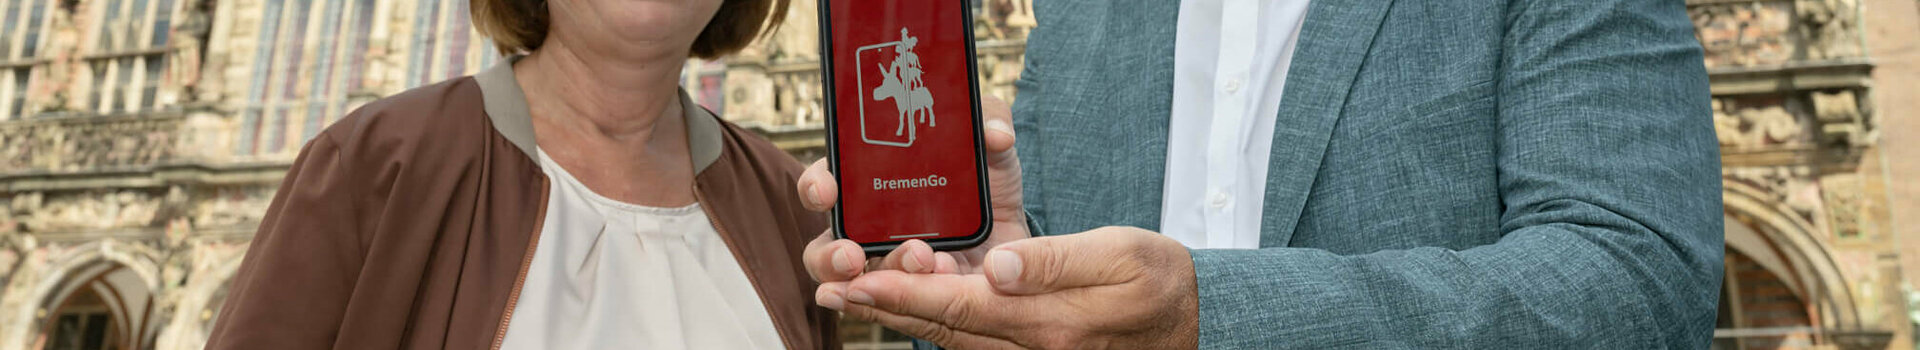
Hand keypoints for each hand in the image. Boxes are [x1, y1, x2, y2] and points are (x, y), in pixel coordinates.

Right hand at [799, 96, 1030, 281]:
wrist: (1021, 241)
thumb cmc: (988, 190)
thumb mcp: (991, 150)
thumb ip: (990, 123)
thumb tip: (994, 132)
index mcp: (870, 184)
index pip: (826, 182)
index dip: (817, 185)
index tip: (827, 190)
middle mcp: (868, 229)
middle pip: (824, 246)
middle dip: (830, 254)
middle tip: (853, 254)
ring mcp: (888, 267)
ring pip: (855, 285)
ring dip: (878, 278)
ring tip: (920, 260)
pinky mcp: (913, 298)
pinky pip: (896, 306)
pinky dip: (913, 297)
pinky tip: (944, 273)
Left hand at [815, 227, 1198, 348]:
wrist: (1196, 322)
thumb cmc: (1161, 283)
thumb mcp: (1120, 255)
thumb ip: (1055, 262)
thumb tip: (997, 265)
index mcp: (1049, 323)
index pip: (961, 305)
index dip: (905, 291)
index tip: (859, 278)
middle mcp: (1032, 349)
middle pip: (942, 328)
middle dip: (882, 307)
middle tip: (830, 288)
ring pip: (950, 337)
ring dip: (899, 316)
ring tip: (851, 294)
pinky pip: (970, 341)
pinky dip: (933, 323)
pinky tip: (907, 307)